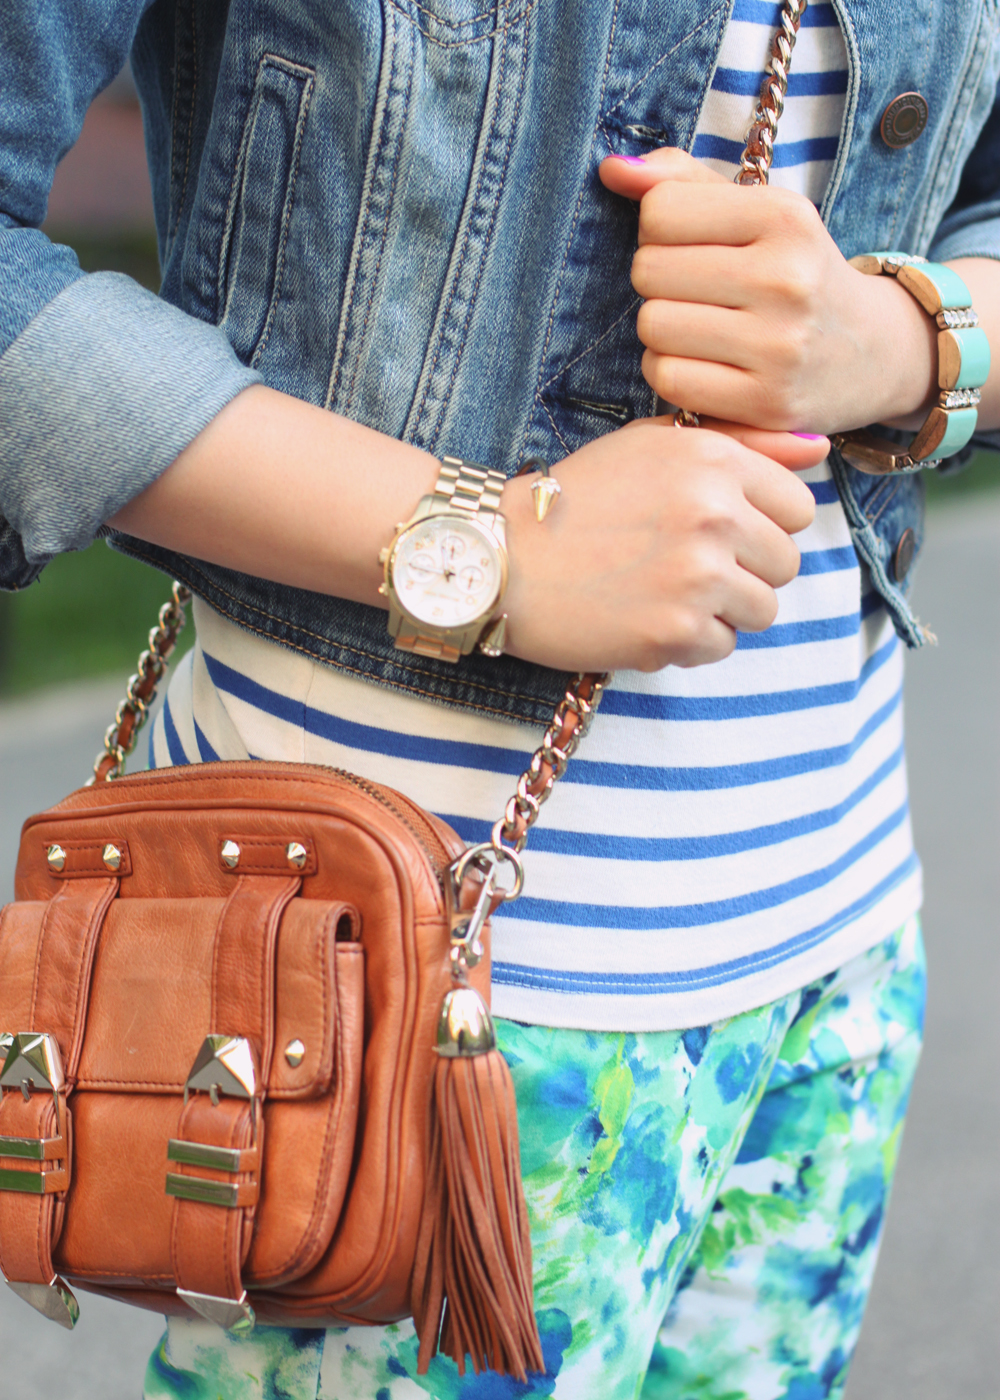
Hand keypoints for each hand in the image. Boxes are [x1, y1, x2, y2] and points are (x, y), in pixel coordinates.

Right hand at [501, 417, 820, 671]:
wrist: (502, 558)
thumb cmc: (575, 500)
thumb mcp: (653, 446)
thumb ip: (742, 443)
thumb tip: (818, 449)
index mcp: (712, 461)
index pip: (796, 507)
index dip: (760, 524)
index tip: (714, 530)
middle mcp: (714, 515)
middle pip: (785, 563)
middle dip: (745, 570)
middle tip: (685, 567)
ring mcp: (697, 577)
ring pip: (763, 610)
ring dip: (722, 610)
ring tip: (666, 593)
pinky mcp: (675, 632)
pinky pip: (721, 646)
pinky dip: (689, 642)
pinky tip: (644, 617)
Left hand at [598, 149, 937, 434]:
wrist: (872, 352)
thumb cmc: (792, 273)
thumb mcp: (756, 211)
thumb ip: (681, 182)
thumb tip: (612, 170)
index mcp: (784, 217)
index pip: (660, 211)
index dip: (660, 231)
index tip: (693, 247)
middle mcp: (786, 278)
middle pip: (648, 270)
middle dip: (658, 282)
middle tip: (695, 293)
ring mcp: (779, 346)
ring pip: (653, 326)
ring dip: (662, 331)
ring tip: (700, 330)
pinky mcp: (766, 402)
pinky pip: (669, 378)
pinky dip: (672, 372)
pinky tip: (703, 365)